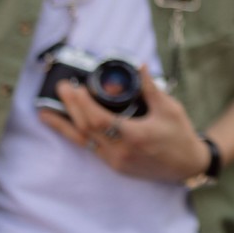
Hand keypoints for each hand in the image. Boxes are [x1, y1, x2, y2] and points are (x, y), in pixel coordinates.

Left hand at [40, 67, 210, 182]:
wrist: (188, 166)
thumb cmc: (180, 135)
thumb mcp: (169, 108)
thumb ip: (151, 88)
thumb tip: (139, 65)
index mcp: (135, 136)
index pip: (98, 120)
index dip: (82, 103)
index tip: (74, 87)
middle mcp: (121, 152)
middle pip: (85, 130)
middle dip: (69, 108)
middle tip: (60, 89)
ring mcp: (116, 162)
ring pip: (83, 142)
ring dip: (64, 126)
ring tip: (45, 113)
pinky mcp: (115, 167)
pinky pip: (91, 148)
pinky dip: (79, 135)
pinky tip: (69, 125)